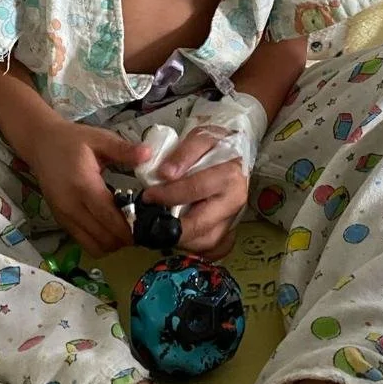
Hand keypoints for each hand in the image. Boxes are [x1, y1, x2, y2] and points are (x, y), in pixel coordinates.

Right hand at [27, 117, 149, 256]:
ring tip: (125, 228)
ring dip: (112, 243)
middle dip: (124, 238)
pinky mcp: (61, 221)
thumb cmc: (72, 141)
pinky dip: (99, 241)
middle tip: (140, 226)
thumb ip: (124, 149)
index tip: (146, 226)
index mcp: (84, 186)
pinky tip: (109, 227)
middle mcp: (72, 206)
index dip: (129, 227)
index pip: (109, 218)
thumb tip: (148, 155)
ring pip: (93, 246)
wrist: (41, 144)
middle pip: (103, 238)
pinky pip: (83, 242)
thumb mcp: (100, 138)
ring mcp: (64, 217)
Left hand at [144, 128, 248, 259]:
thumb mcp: (201, 137)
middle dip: (171, 226)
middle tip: (150, 219)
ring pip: (204, 242)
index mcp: (230, 177)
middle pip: (200, 224)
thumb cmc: (216, 147)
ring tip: (159, 225)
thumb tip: (166, 174)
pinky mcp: (226, 230)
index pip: (196, 189)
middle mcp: (234, 202)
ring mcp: (232, 219)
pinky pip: (206, 245)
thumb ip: (184, 153)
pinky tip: (173, 231)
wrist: (234, 155)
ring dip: (178, 238)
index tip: (149, 195)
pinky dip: (188, 242)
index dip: (169, 194)